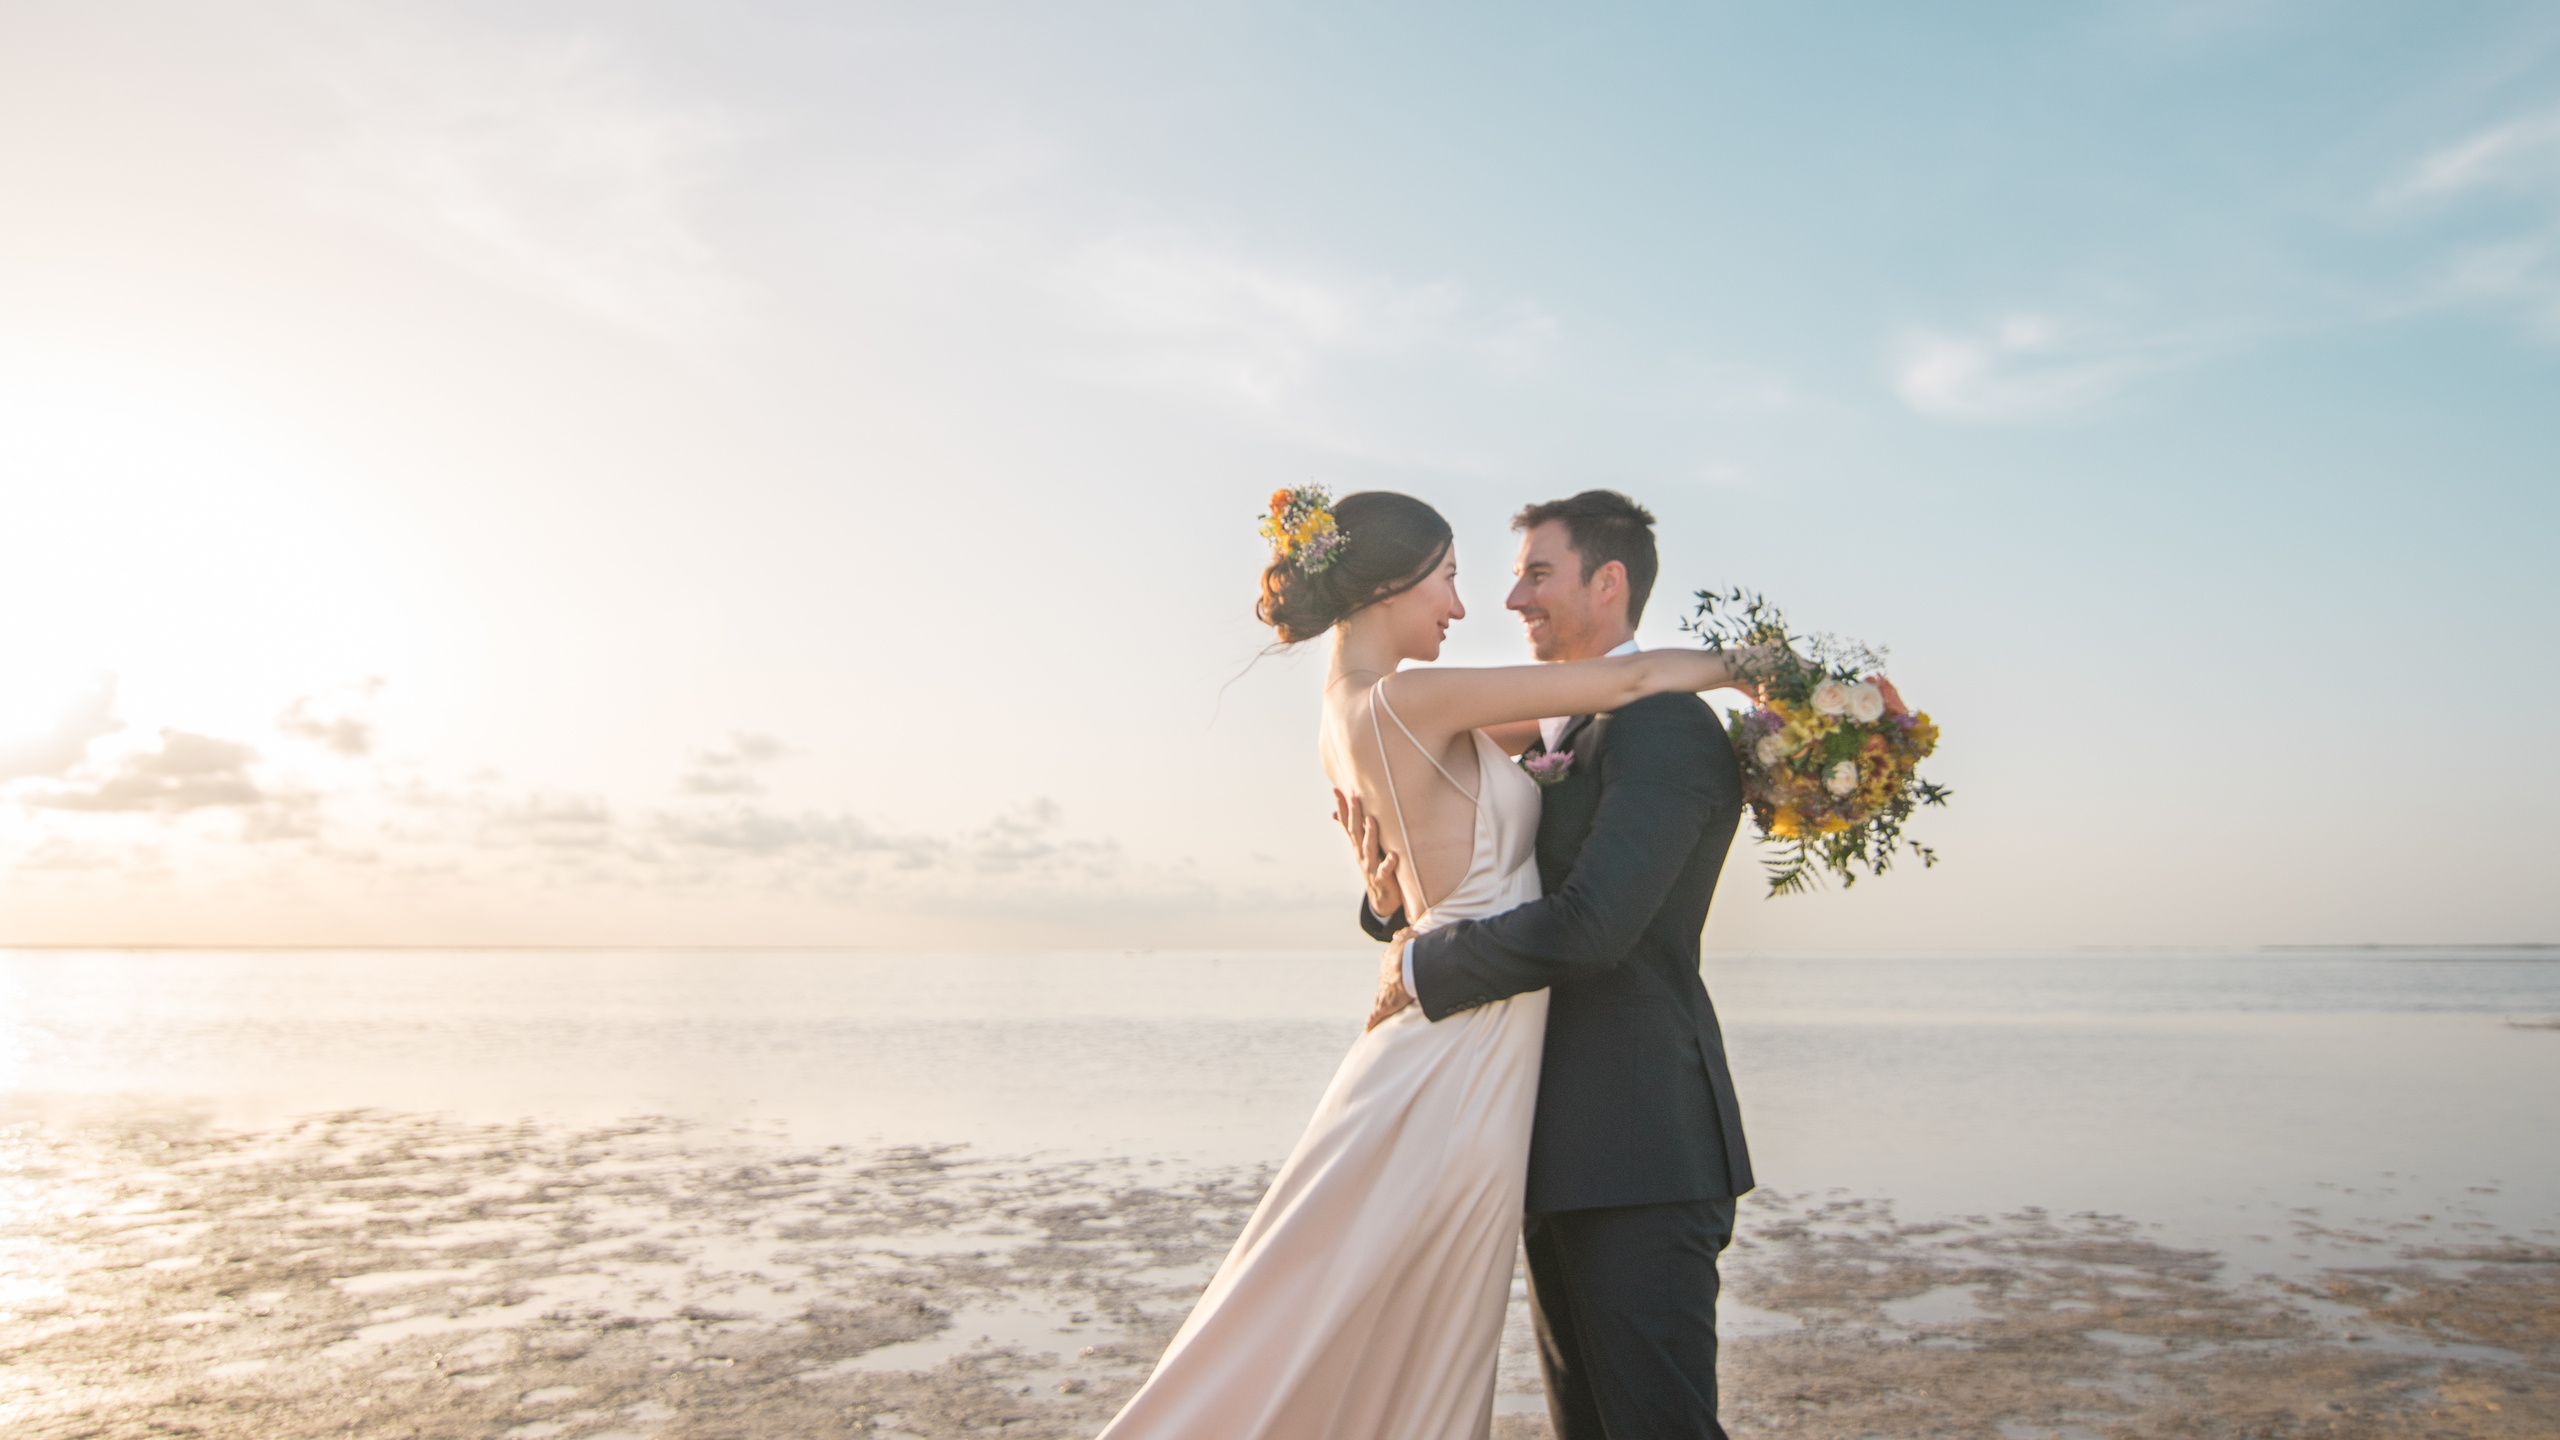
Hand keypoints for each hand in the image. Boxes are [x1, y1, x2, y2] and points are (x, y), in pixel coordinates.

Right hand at [1333, 788, 1403, 917]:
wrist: (1382, 898)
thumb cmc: (1374, 866)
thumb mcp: (1362, 847)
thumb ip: (1352, 830)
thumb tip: (1335, 813)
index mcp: (1357, 845)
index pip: (1347, 823)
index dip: (1341, 807)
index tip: (1336, 790)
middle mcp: (1361, 854)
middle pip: (1356, 832)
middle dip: (1354, 814)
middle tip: (1354, 797)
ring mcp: (1370, 866)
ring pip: (1369, 849)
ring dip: (1370, 834)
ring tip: (1371, 819)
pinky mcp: (1382, 879)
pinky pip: (1385, 870)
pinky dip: (1389, 863)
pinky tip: (1395, 855)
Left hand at [1366, 930, 1414, 1030]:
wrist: (1409, 965)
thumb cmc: (1412, 951)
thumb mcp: (1409, 938)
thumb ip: (1406, 934)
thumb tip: (1405, 929)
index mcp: (1389, 961)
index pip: (1388, 967)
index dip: (1392, 972)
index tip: (1394, 975)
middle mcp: (1384, 976)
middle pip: (1383, 983)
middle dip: (1385, 988)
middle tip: (1387, 994)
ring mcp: (1383, 991)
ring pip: (1379, 999)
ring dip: (1379, 1004)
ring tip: (1379, 1010)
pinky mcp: (1385, 1005)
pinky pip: (1376, 1015)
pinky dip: (1372, 1021)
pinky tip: (1367, 1028)